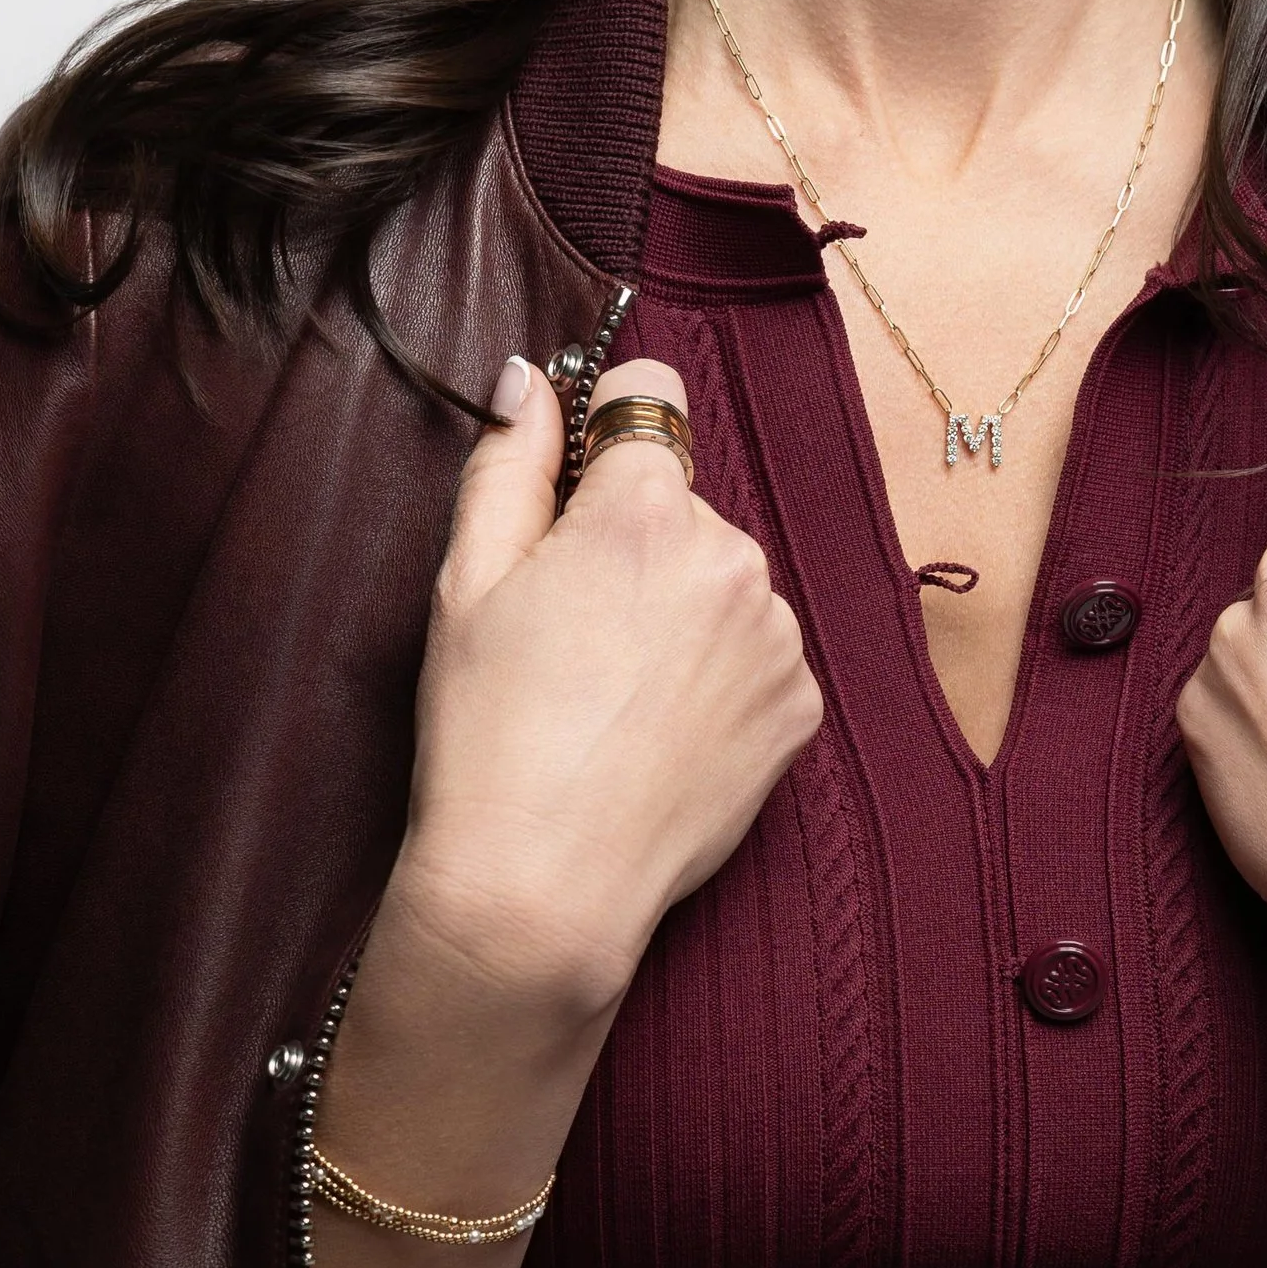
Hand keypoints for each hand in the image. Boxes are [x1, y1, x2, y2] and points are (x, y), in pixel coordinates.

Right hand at [385, 352, 821, 1033]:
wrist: (545, 886)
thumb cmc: (489, 735)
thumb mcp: (466, 583)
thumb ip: (508, 462)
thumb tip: (534, 380)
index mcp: (646, 508)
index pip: (649, 395)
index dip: (602, 437)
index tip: (572, 489)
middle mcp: (733, 554)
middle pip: (681, 506)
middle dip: (632, 544)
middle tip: (569, 634)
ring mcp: (777, 633)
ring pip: (720, 583)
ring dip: (679, 614)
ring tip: (611, 697)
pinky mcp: (800, 704)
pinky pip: (756, 656)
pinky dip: (716, 681)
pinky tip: (656, 734)